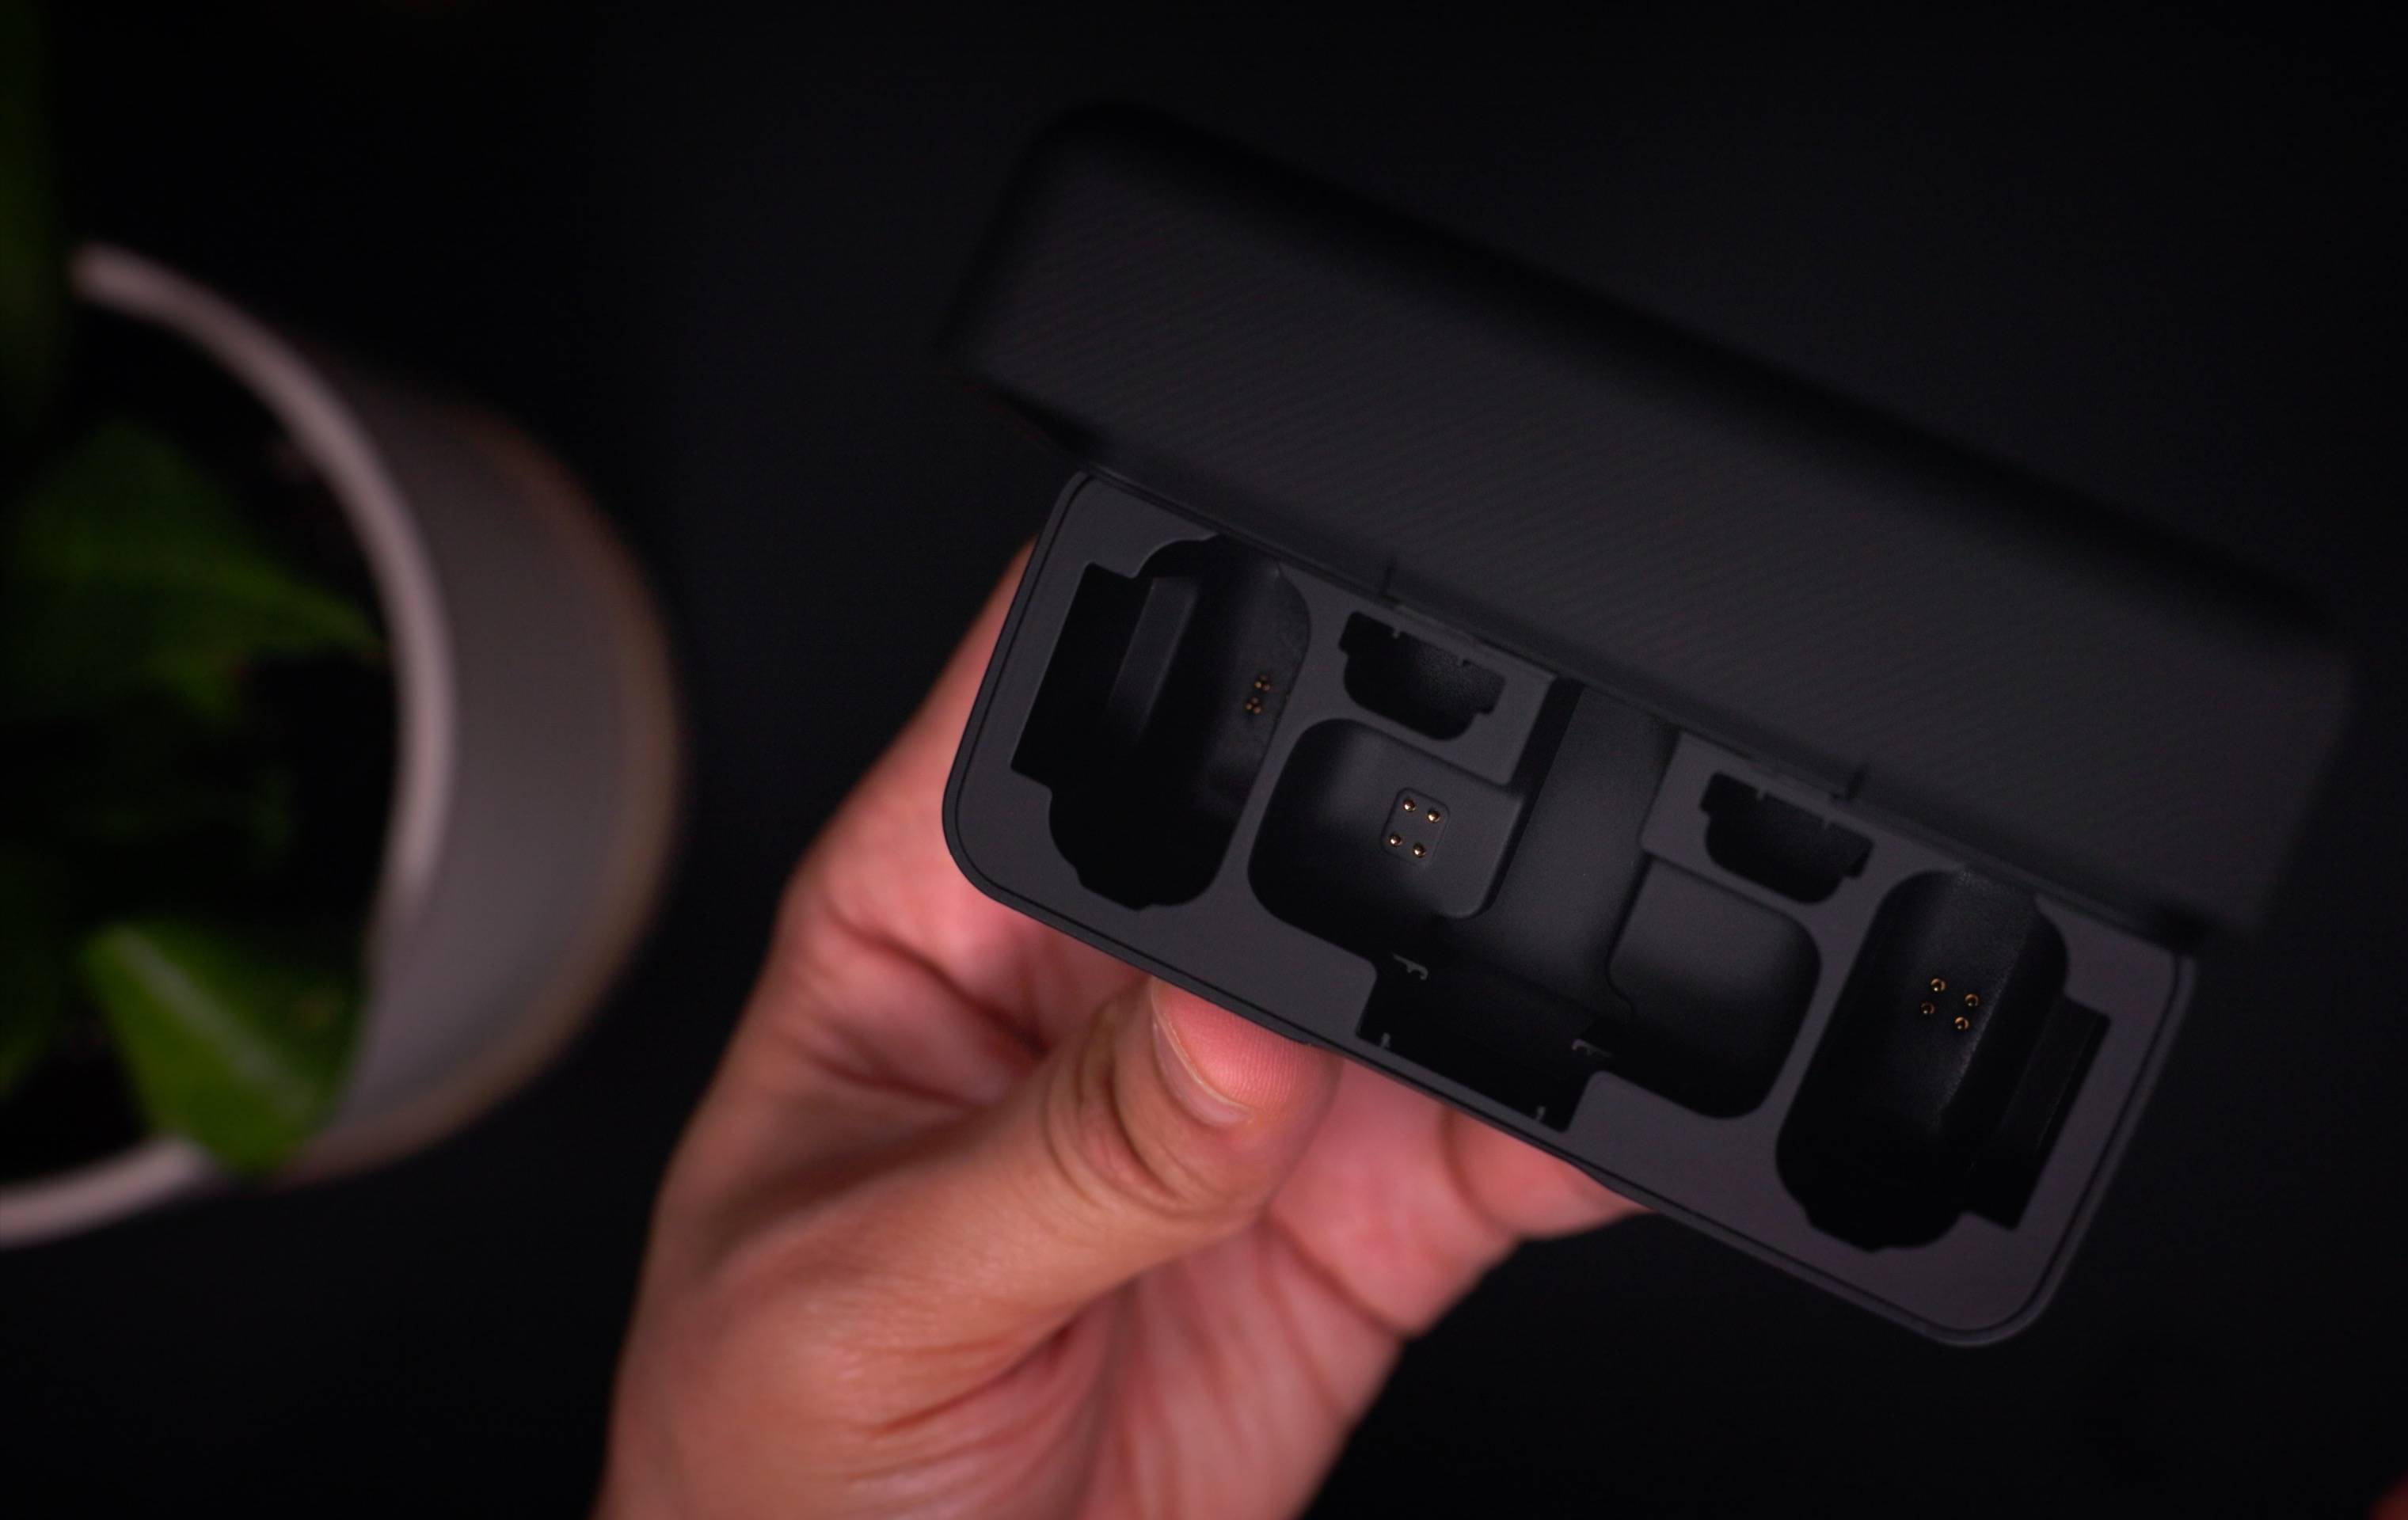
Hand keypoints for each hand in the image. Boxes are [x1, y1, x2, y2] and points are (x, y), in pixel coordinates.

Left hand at [598, 550, 1632, 1518]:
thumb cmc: (762, 1478)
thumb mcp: (860, 1303)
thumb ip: (1063, 1155)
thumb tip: (1233, 1019)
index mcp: (933, 926)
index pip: (1056, 716)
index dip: (1169, 646)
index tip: (1292, 641)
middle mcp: (1106, 994)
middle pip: (1272, 827)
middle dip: (1376, 813)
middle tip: (1451, 857)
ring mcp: (1248, 1115)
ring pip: (1413, 979)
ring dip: (1499, 968)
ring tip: (1553, 979)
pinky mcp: (1360, 1237)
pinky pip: (1503, 1153)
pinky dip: (1583, 1132)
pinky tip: (1614, 1118)